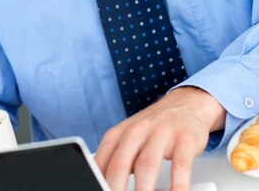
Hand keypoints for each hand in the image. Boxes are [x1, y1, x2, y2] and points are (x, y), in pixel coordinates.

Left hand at [95, 86, 224, 190]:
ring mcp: (161, 133)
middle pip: (120, 164)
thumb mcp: (130, 139)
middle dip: (115, 188)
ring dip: (142, 190)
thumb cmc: (153, 128)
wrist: (186, 103)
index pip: (101, 162)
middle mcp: (137, 131)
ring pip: (146, 165)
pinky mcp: (184, 139)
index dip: (98, 182)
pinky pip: (180, 166)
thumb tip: (103, 185)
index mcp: (119, 134)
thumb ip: (116, 162)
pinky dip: (177, 186)